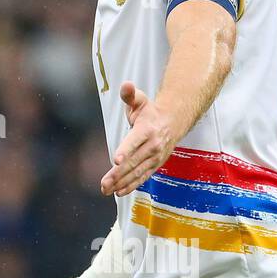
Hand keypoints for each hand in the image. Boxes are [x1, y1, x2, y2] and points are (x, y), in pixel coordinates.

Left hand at [100, 82, 174, 196]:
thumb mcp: (140, 100)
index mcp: (146, 129)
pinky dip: (131, 185)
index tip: (115, 160)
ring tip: (106, 190)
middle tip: (103, 184)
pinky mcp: (154, 165)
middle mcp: (152, 145)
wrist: (173, 122)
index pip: (134, 141)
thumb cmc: (150, 111)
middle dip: (117, 174)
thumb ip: (130, 94)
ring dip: (121, 183)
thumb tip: (126, 84)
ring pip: (137, 172)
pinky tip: (119, 192)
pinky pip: (142, 177)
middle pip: (133, 161)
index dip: (125, 150)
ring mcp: (154, 157)